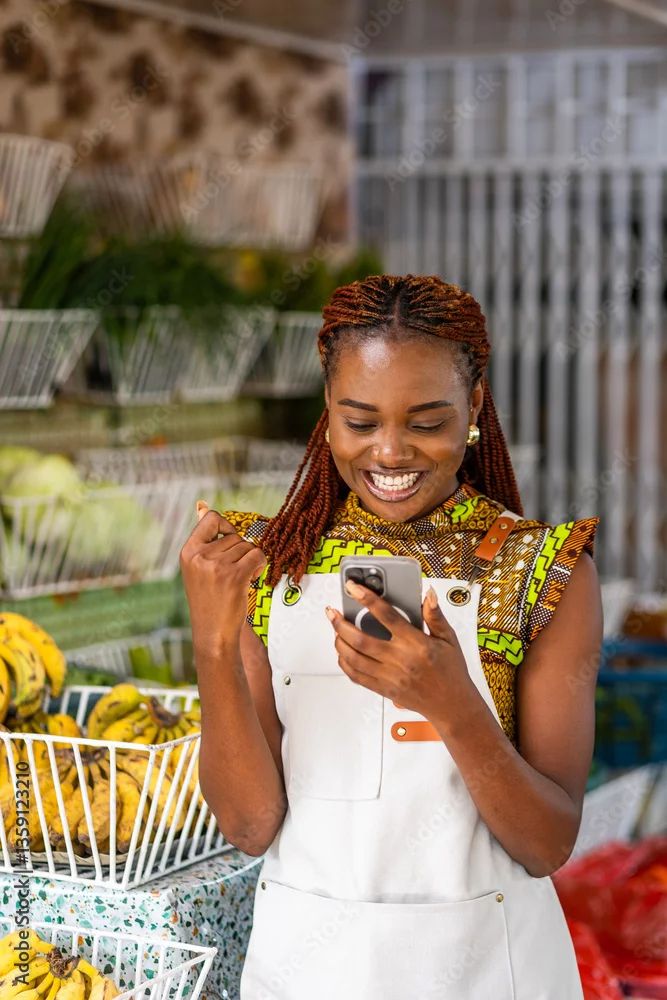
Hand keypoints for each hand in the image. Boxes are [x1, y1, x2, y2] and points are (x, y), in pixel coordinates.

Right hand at [179, 506, 266, 655]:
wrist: (213, 634)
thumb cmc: (209, 601)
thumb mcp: (199, 568)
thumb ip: (204, 539)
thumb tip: (202, 504)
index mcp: (188, 552)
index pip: (211, 518)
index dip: (226, 528)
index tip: (229, 546)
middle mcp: (200, 556)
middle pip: (235, 536)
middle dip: (241, 553)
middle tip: (233, 575)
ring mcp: (216, 566)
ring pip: (248, 547)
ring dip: (250, 562)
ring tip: (239, 582)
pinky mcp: (234, 576)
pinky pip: (257, 556)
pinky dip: (259, 568)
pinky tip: (249, 582)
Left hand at [326, 580, 474, 722]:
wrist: (452, 705)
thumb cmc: (450, 671)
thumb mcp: (448, 639)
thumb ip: (434, 616)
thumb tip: (428, 595)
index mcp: (415, 643)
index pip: (385, 615)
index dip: (366, 598)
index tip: (353, 588)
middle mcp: (399, 659)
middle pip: (360, 639)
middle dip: (340, 623)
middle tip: (332, 612)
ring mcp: (389, 676)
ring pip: (353, 658)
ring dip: (339, 642)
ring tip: (335, 630)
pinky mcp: (384, 690)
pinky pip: (357, 676)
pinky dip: (345, 663)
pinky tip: (343, 653)